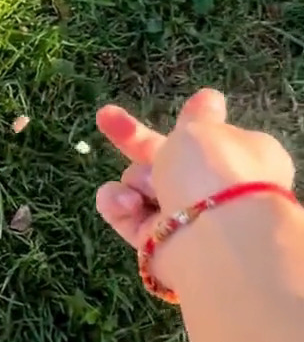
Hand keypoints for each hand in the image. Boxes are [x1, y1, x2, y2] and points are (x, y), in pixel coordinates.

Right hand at [95, 88, 294, 250]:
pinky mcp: (156, 243)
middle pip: (164, 160)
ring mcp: (183, 217)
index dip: (186, 122)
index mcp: (237, 157)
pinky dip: (118, 206)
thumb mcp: (202, 129)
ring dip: (135, 181)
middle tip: (104, 116)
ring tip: (147, 190)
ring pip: (140, 185)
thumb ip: (198, 115)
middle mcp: (211, 189)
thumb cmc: (213, 171)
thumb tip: (210, 97)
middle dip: (133, 140)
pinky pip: (125, 215)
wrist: (212, 237)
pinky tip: (126, 204)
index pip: (205, 136)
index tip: (182, 106)